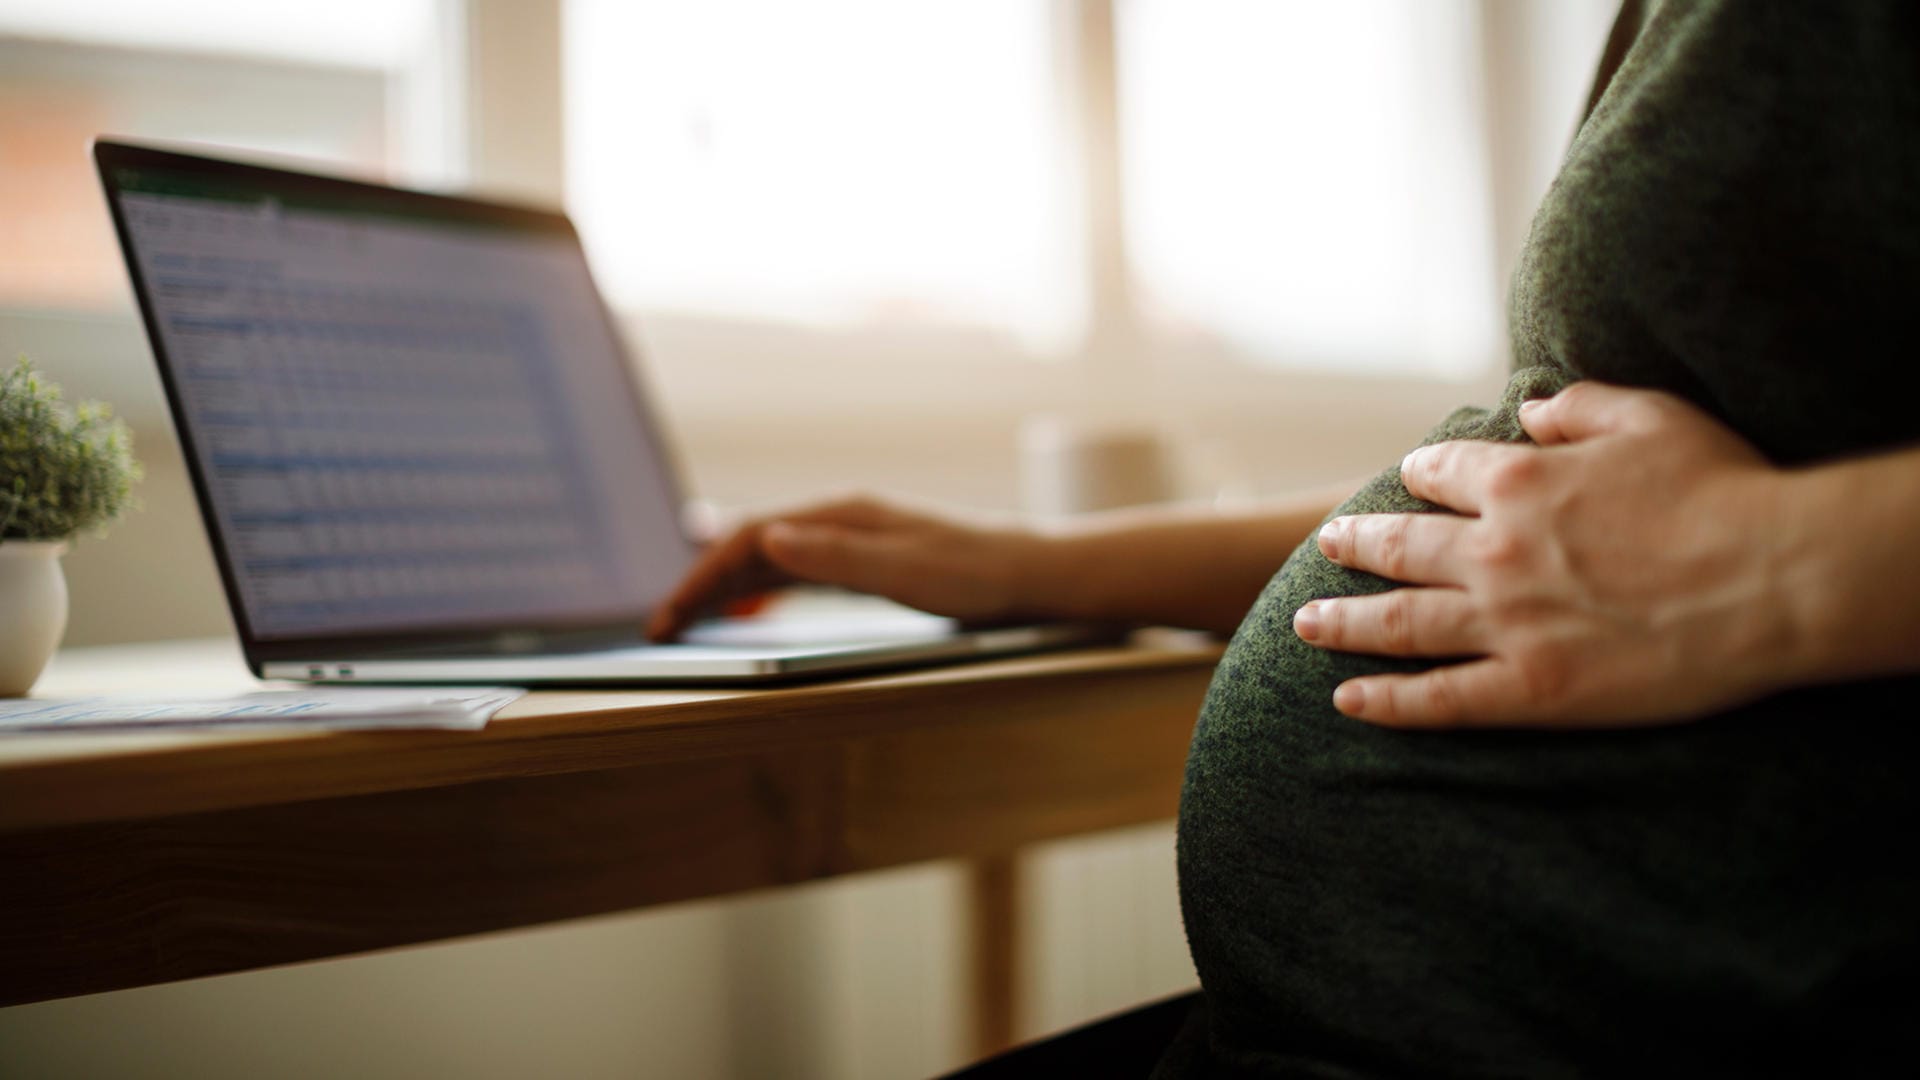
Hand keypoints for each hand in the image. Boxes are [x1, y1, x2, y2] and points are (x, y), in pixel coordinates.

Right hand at [647, 495, 1039, 640]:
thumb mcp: (904, 571)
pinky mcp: (862, 559)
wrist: (1026, 572)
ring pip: (767, 558)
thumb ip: (836, 557)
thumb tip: (769, 538)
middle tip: (662, 626)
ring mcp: (849, 538)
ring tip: (685, 619)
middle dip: (700, 583)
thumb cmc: (974, 574)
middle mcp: (838, 519)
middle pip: (749, 545)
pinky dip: (757, 587)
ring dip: (723, 585)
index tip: (672, 614)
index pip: (750, 538)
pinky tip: (745, 605)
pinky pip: (793, 570)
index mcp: (841, 515)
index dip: (704, 576)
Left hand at [1293, 381, 1802, 728]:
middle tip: (1325, 544)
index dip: (1421, 475)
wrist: (1775, 578)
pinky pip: (1440, 700)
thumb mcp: (1651, 417)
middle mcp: (1493, 552)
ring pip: (1398, 623)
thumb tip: (1529, 407)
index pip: (1442, 473)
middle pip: (1399, 546)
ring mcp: (1506, 624)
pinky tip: (1348, 703)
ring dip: (1344, 622)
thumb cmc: (1725, 490)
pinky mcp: (1531, 688)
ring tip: (1304, 622)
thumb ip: (1579, 408)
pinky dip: (1388, 703)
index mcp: (1518, 482)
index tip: (1407, 481)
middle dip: (1356, 543)